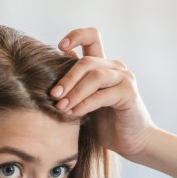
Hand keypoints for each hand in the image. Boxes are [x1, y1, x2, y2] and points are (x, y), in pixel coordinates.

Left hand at [52, 27, 153, 157]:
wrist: (130, 141)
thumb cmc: (104, 123)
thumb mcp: (82, 103)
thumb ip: (72, 90)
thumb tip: (46, 84)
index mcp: (102, 65)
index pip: (92, 37)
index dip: (76, 36)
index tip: (60, 47)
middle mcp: (115, 67)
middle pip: (86, 62)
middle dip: (66, 78)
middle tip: (53, 95)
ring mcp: (124, 79)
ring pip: (94, 76)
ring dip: (74, 92)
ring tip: (61, 107)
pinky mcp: (129, 94)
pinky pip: (102, 95)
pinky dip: (85, 104)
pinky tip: (74, 113)